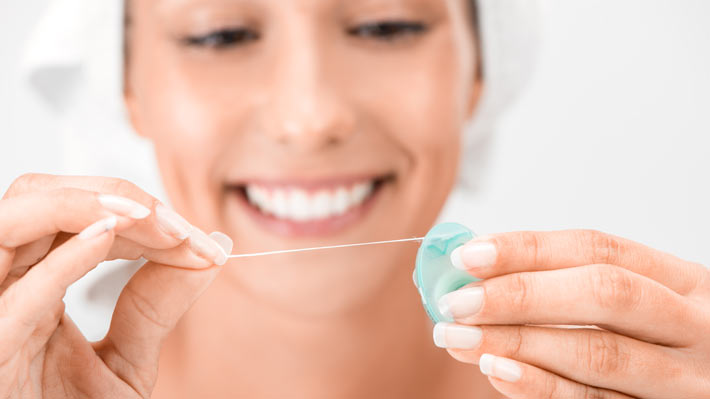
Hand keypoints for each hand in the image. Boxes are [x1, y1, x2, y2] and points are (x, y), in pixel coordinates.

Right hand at [0, 174, 231, 397]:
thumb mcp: (127, 359)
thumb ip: (159, 302)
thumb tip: (215, 245)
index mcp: (32, 287)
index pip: (73, 215)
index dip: (138, 211)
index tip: (196, 238)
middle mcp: (5, 291)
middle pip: (35, 200)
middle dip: (111, 195)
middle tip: (177, 224)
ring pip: (11, 223)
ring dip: (85, 205)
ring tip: (150, 218)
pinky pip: (16, 299)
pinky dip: (63, 259)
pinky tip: (111, 233)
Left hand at [431, 230, 708, 397]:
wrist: (701, 390)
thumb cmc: (653, 344)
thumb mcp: (632, 303)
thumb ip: (559, 284)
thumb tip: (469, 272)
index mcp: (681, 281)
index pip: (598, 249)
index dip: (527, 248)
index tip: (467, 255)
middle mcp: (691, 325)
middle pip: (604, 293)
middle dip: (521, 294)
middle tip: (457, 302)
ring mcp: (684, 379)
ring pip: (598, 354)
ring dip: (516, 342)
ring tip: (459, 336)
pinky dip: (540, 387)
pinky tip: (497, 370)